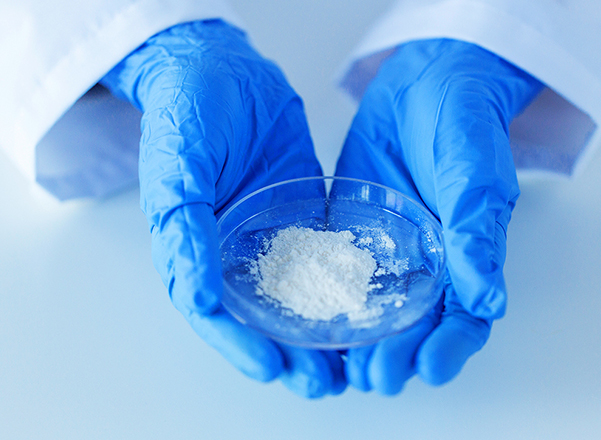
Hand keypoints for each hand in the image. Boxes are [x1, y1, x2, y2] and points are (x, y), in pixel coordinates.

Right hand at [101, 20, 344, 397]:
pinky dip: (343, 286)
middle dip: (289, 353)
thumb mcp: (177, 167)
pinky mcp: (303, 217)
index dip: (240, 346)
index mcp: (195, 248)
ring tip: (352, 361)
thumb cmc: (187, 111)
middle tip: (324, 381)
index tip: (272, 369)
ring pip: (297, 296)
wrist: (224, 68)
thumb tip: (197, 296)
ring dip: (321, 331)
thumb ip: (184, 228)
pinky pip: (326, 257)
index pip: (215, 312)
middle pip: (261, 316)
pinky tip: (369, 306)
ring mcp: (271, 236)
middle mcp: (234, 252)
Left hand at [335, 39, 542, 393]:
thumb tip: (489, 298)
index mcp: (466, 256)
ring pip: (373, 308)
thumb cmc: (465, 122)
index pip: (463, 317)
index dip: (450, 347)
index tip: (430, 367)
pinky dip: (323, 297)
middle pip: (414, 325)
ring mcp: (386, 250)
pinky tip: (306, 315)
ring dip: (359, 339)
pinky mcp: (349, 231)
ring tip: (340, 363)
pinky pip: (334, 271)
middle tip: (375, 375)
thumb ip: (477, 232)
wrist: (426, 82)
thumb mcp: (475, 173)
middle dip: (398, 355)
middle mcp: (426, 263)